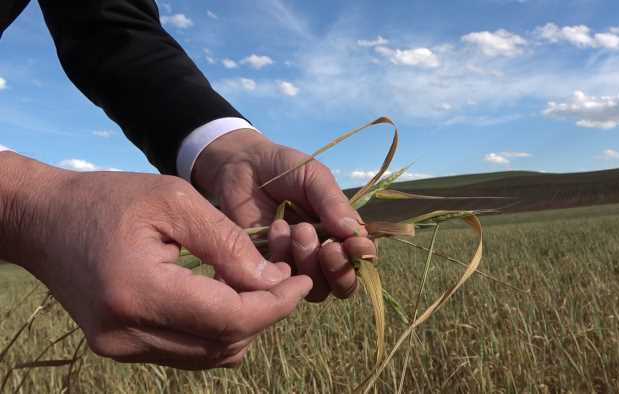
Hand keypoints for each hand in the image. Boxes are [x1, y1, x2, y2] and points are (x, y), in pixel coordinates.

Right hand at [1, 154, 310, 368]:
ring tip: (257, 286)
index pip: (230, 319)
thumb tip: (272, 280)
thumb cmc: (108, 198)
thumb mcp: (174, 199)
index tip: (302, 282)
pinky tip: (224, 297)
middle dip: (265, 314)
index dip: (276, 305)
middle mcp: (127, 333)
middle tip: (284, 279)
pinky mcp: (120, 348)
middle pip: (224, 344)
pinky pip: (187, 352)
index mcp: (138, 291)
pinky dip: (216, 330)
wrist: (43, 221)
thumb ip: (227, 242)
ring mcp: (120, 347)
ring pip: (210, 355)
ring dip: (244, 326)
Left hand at [192, 129, 375, 301]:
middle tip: (327, 247)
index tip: (353, 244)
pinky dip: (282, 261)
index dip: (361, 256)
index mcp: (341, 232)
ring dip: (310, 264)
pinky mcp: (266, 271)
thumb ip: (334, 202)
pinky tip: (275, 230)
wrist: (241, 165)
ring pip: (316, 290)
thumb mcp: (314, 177)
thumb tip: (354, 232)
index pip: (361, 257)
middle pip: (343, 285)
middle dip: (338, 269)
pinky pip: (281, 283)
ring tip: (297, 230)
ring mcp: (295, 266)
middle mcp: (322, 255)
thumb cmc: (283, 168)